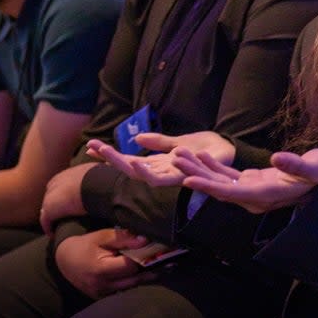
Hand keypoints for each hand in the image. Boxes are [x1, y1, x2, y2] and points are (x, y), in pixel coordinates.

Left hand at [40, 164, 95, 233]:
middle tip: (63, 216)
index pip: (61, 184)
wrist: (96, 185)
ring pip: (48, 208)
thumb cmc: (101, 179)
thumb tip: (108, 168)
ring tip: (58, 226)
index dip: (64, 194)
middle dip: (55, 204)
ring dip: (52, 216)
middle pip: (51, 195)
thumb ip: (97, 175)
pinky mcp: (49, 209)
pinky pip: (46, 221)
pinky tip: (54, 234)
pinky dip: (49, 227)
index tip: (69, 203)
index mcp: (68, 174)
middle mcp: (56, 182)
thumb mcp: (99, 173)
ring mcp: (50, 195)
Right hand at [54, 228, 155, 299]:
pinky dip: (134, 282)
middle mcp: (103, 286)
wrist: (63, 261)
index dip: (145, 258)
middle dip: (151, 269)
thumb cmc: (83, 246)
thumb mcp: (100, 237)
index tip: (158, 249)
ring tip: (164, 267)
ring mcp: (103, 294)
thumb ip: (122, 238)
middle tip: (169, 261)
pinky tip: (147, 274)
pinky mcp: (103, 297)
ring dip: (146, 277)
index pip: (131, 266)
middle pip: (135, 279)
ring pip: (132, 287)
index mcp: (101, 270)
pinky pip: (124, 290)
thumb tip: (145, 239)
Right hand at [85, 131, 234, 187]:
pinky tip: (137, 161)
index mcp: (157, 163)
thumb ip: (157, 142)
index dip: (110, 154)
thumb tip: (136, 139)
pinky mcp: (182, 176)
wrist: (226, 151)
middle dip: (110, 158)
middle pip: (129, 168)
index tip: (90, 145)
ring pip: (141, 175)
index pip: (128, 160)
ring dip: (124, 164)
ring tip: (108, 153)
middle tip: (92, 147)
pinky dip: (148, 171)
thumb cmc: (204, 149)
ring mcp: (170, 176)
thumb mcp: (176, 142)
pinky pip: (162, 179)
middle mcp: (160, 172)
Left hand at [175, 148, 317, 213]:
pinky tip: (201, 155)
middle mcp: (254, 198)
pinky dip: (214, 167)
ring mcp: (251, 191)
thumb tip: (276, 159)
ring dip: (200, 170)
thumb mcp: (313, 169)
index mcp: (265, 196)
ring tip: (180, 155)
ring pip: (220, 182)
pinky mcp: (252, 183)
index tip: (188, 180)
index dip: (209, 186)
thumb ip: (295, 166)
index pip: (231, 193)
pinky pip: (228, 177)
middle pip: (219, 188)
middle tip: (175, 160)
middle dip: (196, 175)